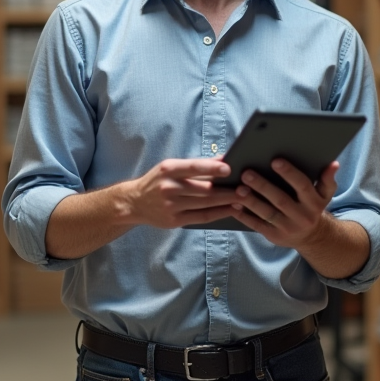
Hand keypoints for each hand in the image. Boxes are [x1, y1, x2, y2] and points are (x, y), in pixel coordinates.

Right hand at [123, 158, 239, 228]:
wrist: (133, 203)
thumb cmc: (157, 181)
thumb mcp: (171, 167)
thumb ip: (196, 165)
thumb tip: (223, 159)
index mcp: (168, 170)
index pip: (193, 167)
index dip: (212, 168)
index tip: (229, 168)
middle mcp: (168, 188)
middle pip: (203, 189)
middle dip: (226, 189)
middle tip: (246, 187)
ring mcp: (171, 206)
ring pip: (205, 204)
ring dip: (226, 202)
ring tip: (243, 198)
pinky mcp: (174, 221)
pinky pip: (202, 217)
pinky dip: (219, 213)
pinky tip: (231, 210)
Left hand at [228, 160, 339, 247]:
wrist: (313, 237)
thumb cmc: (314, 207)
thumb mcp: (324, 194)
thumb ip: (327, 179)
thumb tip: (333, 163)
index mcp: (314, 202)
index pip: (302, 186)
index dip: (289, 173)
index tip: (275, 160)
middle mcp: (302, 216)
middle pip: (280, 200)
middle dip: (263, 186)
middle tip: (247, 173)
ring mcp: (288, 228)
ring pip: (267, 213)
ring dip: (251, 201)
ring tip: (238, 189)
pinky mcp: (274, 236)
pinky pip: (258, 226)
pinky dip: (245, 216)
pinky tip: (233, 206)